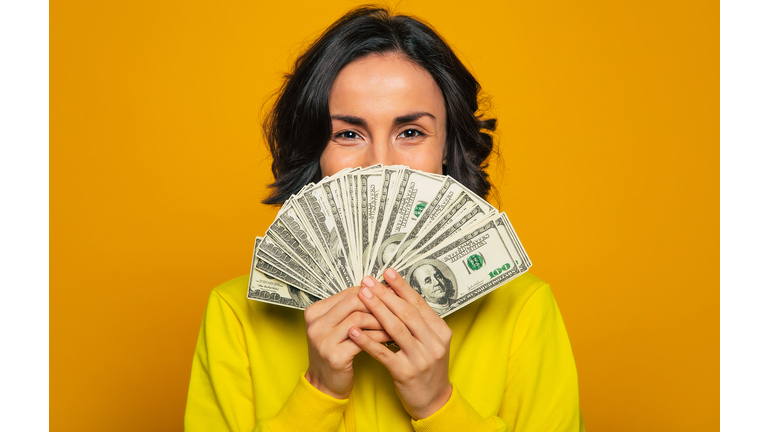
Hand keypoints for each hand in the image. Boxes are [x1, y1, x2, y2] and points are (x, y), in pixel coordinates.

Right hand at [304, 287, 390, 398]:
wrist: (325, 383)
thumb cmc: (335, 352)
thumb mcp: (336, 327)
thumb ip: (351, 309)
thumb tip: (380, 290)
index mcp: (314, 312)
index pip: (347, 293)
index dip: (371, 292)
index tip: (389, 294)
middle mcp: (315, 324)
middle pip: (353, 302)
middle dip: (377, 304)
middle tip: (395, 308)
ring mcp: (323, 340)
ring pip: (358, 318)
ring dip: (380, 319)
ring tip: (395, 322)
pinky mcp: (335, 356)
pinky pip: (363, 339)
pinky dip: (379, 335)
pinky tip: (390, 336)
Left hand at [349, 269, 452, 419]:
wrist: (434, 401)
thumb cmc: (428, 368)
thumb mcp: (431, 342)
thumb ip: (418, 321)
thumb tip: (397, 294)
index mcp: (440, 331)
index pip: (418, 303)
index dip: (401, 286)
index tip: (387, 272)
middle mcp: (433, 343)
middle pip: (406, 312)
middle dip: (385, 294)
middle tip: (368, 281)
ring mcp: (420, 358)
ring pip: (395, 329)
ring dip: (376, 310)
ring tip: (361, 297)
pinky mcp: (406, 373)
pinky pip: (383, 353)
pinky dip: (368, 340)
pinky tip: (355, 331)